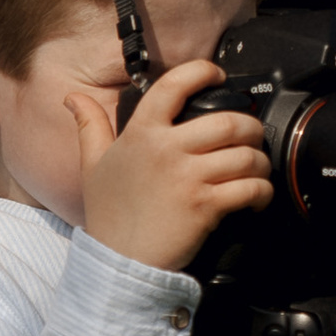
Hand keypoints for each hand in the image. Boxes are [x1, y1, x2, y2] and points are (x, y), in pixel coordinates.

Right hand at [68, 58, 270, 275]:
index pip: (174, 86)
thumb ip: (89, 126)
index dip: (202, 72)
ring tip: (257, 171)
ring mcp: (187, 178)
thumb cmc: (109, 216)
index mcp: (142, 134)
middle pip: (229, 120)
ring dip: (260, 162)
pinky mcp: (205, 206)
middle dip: (251, 127)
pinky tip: (258, 197)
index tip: (218, 75)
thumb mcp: (92, 165)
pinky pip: (249, 188)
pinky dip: (262, 192)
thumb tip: (73, 99)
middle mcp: (166, 150)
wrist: (119, 263)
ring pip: (245, 154)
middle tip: (251, 138)